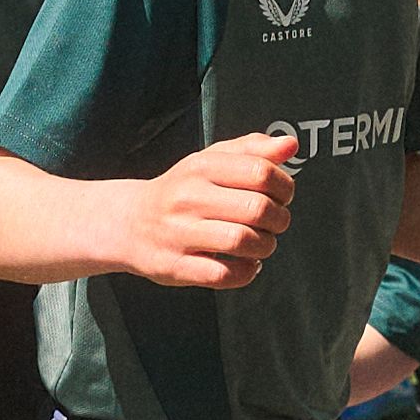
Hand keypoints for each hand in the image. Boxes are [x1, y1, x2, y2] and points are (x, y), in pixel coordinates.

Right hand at [127, 130, 296, 291]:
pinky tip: (246, 263)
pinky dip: (246, 272)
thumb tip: (290, 144)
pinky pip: (223, 274)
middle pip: (257, 208)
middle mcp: (188, 197)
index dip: (284, 186)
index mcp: (201, 167)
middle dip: (279, 219)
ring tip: (261, 243)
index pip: (260, 171)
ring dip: (265, 246)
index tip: (283, 194)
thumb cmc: (180, 191)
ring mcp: (179, 233)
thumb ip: (253, 150)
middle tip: (275, 222)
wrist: (129, 222)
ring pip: (243, 241)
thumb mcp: (212, 160)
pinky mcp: (175, 266)